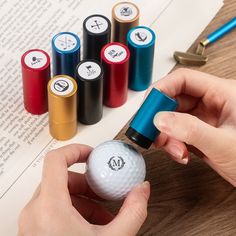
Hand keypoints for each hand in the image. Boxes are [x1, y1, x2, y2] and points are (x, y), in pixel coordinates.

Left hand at [18, 144, 149, 235]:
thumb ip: (133, 211)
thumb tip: (142, 190)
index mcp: (49, 208)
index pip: (55, 160)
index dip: (76, 150)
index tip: (92, 154)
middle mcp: (35, 212)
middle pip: (62, 178)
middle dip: (88, 183)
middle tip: (104, 193)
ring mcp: (32, 221)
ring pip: (58, 192)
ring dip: (83, 198)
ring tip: (102, 214)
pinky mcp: (34, 229)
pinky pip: (54, 207)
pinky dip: (74, 209)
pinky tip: (91, 224)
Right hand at [151, 68, 235, 186]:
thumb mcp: (223, 144)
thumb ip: (191, 130)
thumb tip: (160, 120)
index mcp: (222, 93)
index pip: (183, 80)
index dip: (162, 90)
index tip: (149, 109)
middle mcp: (211, 103)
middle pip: (173, 99)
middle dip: (159, 117)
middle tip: (150, 132)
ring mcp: (203, 119)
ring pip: (172, 118)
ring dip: (165, 135)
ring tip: (173, 149)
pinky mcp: (199, 133)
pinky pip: (176, 133)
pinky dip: (172, 144)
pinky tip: (180, 154)